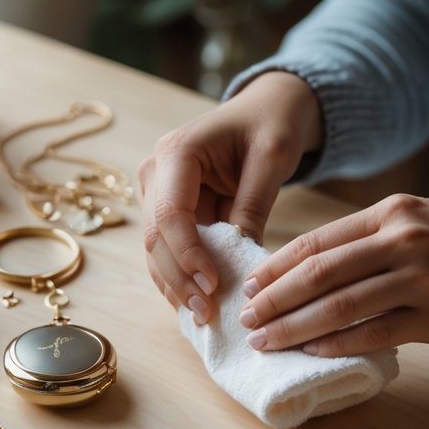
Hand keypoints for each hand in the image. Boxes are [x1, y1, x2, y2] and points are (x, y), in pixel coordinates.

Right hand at [139, 71, 322, 323]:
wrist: (266, 111)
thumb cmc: (271, 125)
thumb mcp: (272, 158)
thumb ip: (253, 205)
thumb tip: (242, 262)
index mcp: (177, 152)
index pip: (170, 214)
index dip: (188, 255)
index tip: (214, 285)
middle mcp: (156, 172)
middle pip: (156, 238)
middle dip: (179, 279)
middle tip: (208, 313)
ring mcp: (157, 193)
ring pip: (156, 251)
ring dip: (176, 286)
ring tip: (203, 318)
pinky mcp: (168, 211)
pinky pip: (170, 251)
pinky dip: (182, 278)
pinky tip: (198, 305)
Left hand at [239, 195, 428, 355]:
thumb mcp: (423, 218)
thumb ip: (373, 237)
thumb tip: (313, 269)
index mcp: (392, 211)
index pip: (318, 240)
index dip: (276, 266)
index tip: (250, 286)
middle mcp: (403, 239)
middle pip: (320, 272)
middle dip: (275, 299)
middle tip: (246, 319)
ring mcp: (423, 278)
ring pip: (342, 305)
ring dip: (296, 327)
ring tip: (267, 342)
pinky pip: (377, 333)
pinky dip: (339, 344)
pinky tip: (313, 353)